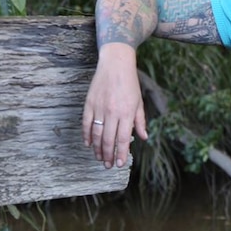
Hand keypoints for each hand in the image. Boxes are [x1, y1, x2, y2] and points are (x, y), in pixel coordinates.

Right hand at [82, 43, 147, 167]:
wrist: (116, 65)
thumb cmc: (130, 84)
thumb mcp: (139, 102)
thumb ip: (140, 121)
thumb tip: (143, 137)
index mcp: (127, 113)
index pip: (123, 138)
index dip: (121, 153)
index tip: (119, 164)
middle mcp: (113, 112)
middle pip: (109, 139)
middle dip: (108, 155)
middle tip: (108, 165)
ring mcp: (99, 108)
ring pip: (97, 134)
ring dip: (98, 148)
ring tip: (99, 158)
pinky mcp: (89, 103)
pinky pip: (86, 123)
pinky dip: (87, 135)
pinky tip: (88, 144)